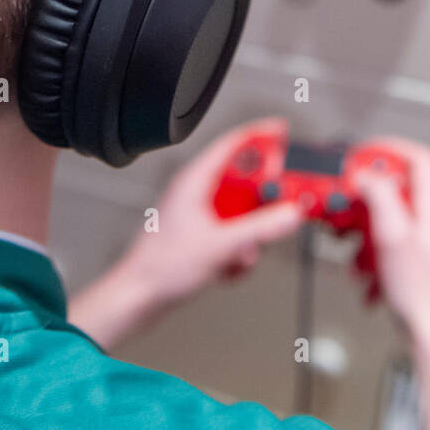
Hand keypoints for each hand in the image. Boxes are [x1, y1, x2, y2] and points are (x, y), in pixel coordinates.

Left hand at [69, 118, 301, 348]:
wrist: (139, 296)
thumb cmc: (161, 266)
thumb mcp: (220, 245)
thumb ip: (260, 229)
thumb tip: (289, 214)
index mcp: (196, 180)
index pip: (233, 144)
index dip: (261, 134)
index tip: (283, 132)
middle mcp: (198, 192)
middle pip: (245, 180)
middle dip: (263, 200)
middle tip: (281, 206)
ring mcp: (201, 214)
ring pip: (242, 211)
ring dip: (251, 233)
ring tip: (245, 253)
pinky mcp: (203, 234)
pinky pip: (234, 232)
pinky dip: (240, 249)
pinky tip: (231, 266)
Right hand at [354, 137, 429, 345]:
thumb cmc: (424, 293)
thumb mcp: (393, 235)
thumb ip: (379, 196)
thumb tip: (366, 174)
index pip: (419, 158)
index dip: (389, 150)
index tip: (362, 156)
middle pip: (396, 191)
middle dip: (364, 202)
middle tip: (344, 209)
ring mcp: (427, 242)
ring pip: (388, 223)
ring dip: (364, 237)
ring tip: (354, 255)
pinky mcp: (419, 263)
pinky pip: (389, 249)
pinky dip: (372, 261)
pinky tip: (367, 281)